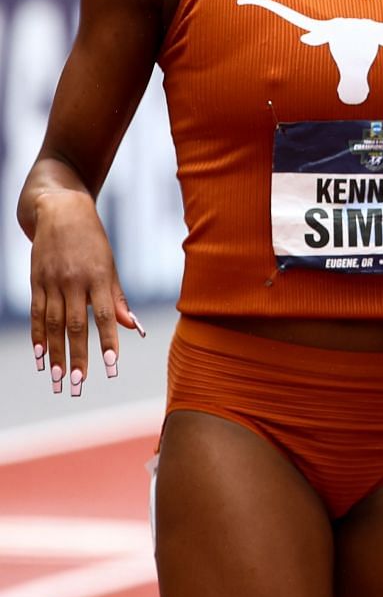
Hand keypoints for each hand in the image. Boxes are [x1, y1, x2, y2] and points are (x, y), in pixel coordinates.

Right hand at [29, 191, 141, 397]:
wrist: (60, 212)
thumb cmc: (93, 242)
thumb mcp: (109, 265)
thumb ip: (118, 298)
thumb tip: (132, 328)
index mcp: (98, 277)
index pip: (105, 316)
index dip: (108, 342)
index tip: (112, 367)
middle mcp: (73, 281)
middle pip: (75, 326)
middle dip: (77, 357)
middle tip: (77, 384)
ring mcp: (52, 282)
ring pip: (53, 324)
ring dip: (55, 354)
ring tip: (56, 378)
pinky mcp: (36, 281)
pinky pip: (37, 313)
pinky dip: (38, 336)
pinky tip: (39, 356)